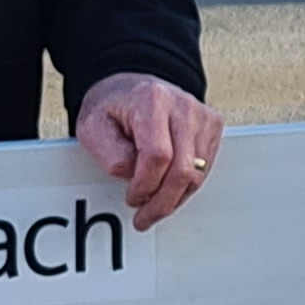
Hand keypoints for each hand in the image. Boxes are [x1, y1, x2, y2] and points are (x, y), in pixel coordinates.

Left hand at [76, 71, 223, 229]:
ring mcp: (201, 116)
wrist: (130, 87)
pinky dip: (186, 186)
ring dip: (175, 198)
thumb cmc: (112, 108)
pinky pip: (204, 168)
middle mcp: (182, 106)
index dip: (145, 185)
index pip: (158, 155)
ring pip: (197, 173)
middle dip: (163, 202)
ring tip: (154, 206)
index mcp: (152, 101)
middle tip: (145, 217)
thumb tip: (134, 176)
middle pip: (183, 169)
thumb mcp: (92, 127)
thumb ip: (111, 154)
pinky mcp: (212, 126)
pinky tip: (168, 189)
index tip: (132, 198)